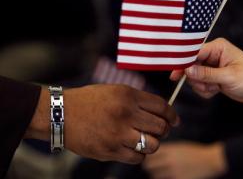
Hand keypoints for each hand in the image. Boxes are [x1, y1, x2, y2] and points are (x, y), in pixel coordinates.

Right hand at [26, 84, 179, 163]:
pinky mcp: (109, 151)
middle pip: (161, 127)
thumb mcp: (116, 91)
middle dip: (165, 130)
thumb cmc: (90, 101)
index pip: (162, 107)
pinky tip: (132, 147)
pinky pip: (137, 158)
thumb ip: (138, 100)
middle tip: (161, 131)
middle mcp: (126, 114)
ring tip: (145, 139)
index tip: (175, 120)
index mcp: (128, 96)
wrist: (61, 114)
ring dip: (153, 143)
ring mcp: (118, 134)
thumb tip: (162, 112)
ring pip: (152, 145)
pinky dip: (139, 154)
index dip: (173, 115)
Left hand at [143, 142, 226, 178]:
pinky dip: (163, 178)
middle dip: (149, 166)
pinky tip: (168, 176)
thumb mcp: (179, 147)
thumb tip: (152, 153)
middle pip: (148, 165)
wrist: (210, 160)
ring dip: (155, 174)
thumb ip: (166, 150)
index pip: (149, 154)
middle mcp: (169, 160)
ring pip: (154, 175)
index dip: (148, 157)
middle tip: (153, 166)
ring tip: (161, 172)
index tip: (149, 158)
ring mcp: (172, 172)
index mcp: (169, 150)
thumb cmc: (194, 152)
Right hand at [170, 38, 242, 102]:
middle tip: (209, 86)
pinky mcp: (212, 76)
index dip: (183, 64)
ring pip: (194, 78)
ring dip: (203, 86)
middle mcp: (213, 55)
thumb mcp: (228, 77)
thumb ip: (207, 74)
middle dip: (198, 80)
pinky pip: (200, 84)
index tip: (175, 76)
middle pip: (191, 67)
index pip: (194, 53)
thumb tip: (188, 71)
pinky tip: (218, 90)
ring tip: (217, 88)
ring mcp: (212, 66)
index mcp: (218, 48)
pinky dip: (206, 90)